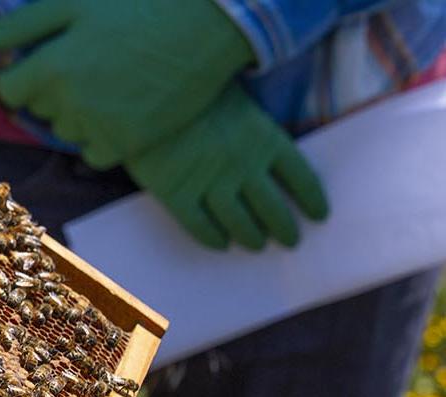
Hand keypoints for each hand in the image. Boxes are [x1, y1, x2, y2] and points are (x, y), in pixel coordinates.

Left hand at [0, 0, 253, 167]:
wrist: (210, 22)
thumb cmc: (139, 3)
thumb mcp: (74, 1)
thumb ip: (23, 26)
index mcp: (51, 67)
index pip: (9, 90)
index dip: (22, 75)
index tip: (40, 63)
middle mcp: (70, 104)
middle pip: (39, 110)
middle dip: (53, 89)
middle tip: (89, 63)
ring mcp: (100, 128)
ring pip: (66, 131)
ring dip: (77, 113)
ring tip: (110, 81)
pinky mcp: (129, 144)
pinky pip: (94, 152)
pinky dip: (102, 135)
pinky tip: (123, 106)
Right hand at [123, 85, 327, 249]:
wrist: (142, 88)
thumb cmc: (193, 89)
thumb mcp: (237, 100)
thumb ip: (255, 129)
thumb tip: (269, 154)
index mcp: (265, 138)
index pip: (302, 179)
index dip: (313, 201)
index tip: (319, 215)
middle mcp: (244, 166)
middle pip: (273, 210)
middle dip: (285, 229)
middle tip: (290, 240)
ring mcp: (210, 182)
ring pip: (240, 224)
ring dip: (252, 238)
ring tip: (256, 244)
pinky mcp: (176, 193)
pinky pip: (200, 227)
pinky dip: (212, 239)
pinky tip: (220, 244)